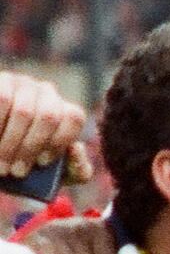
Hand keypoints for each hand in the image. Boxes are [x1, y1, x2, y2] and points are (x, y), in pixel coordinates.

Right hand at [0, 70, 88, 184]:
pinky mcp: (1, 81)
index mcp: (65, 110)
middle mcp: (46, 92)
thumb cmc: (28, 160)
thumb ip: (78, 168)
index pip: (74, 118)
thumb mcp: (57, 172)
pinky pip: (2, 100)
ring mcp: (22, 83)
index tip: (41, 163)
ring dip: (9, 143)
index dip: (59, 141)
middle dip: (30, 148)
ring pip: (23, 111)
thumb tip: (76, 148)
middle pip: (48, 116)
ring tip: (1, 167)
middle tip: (16, 172)